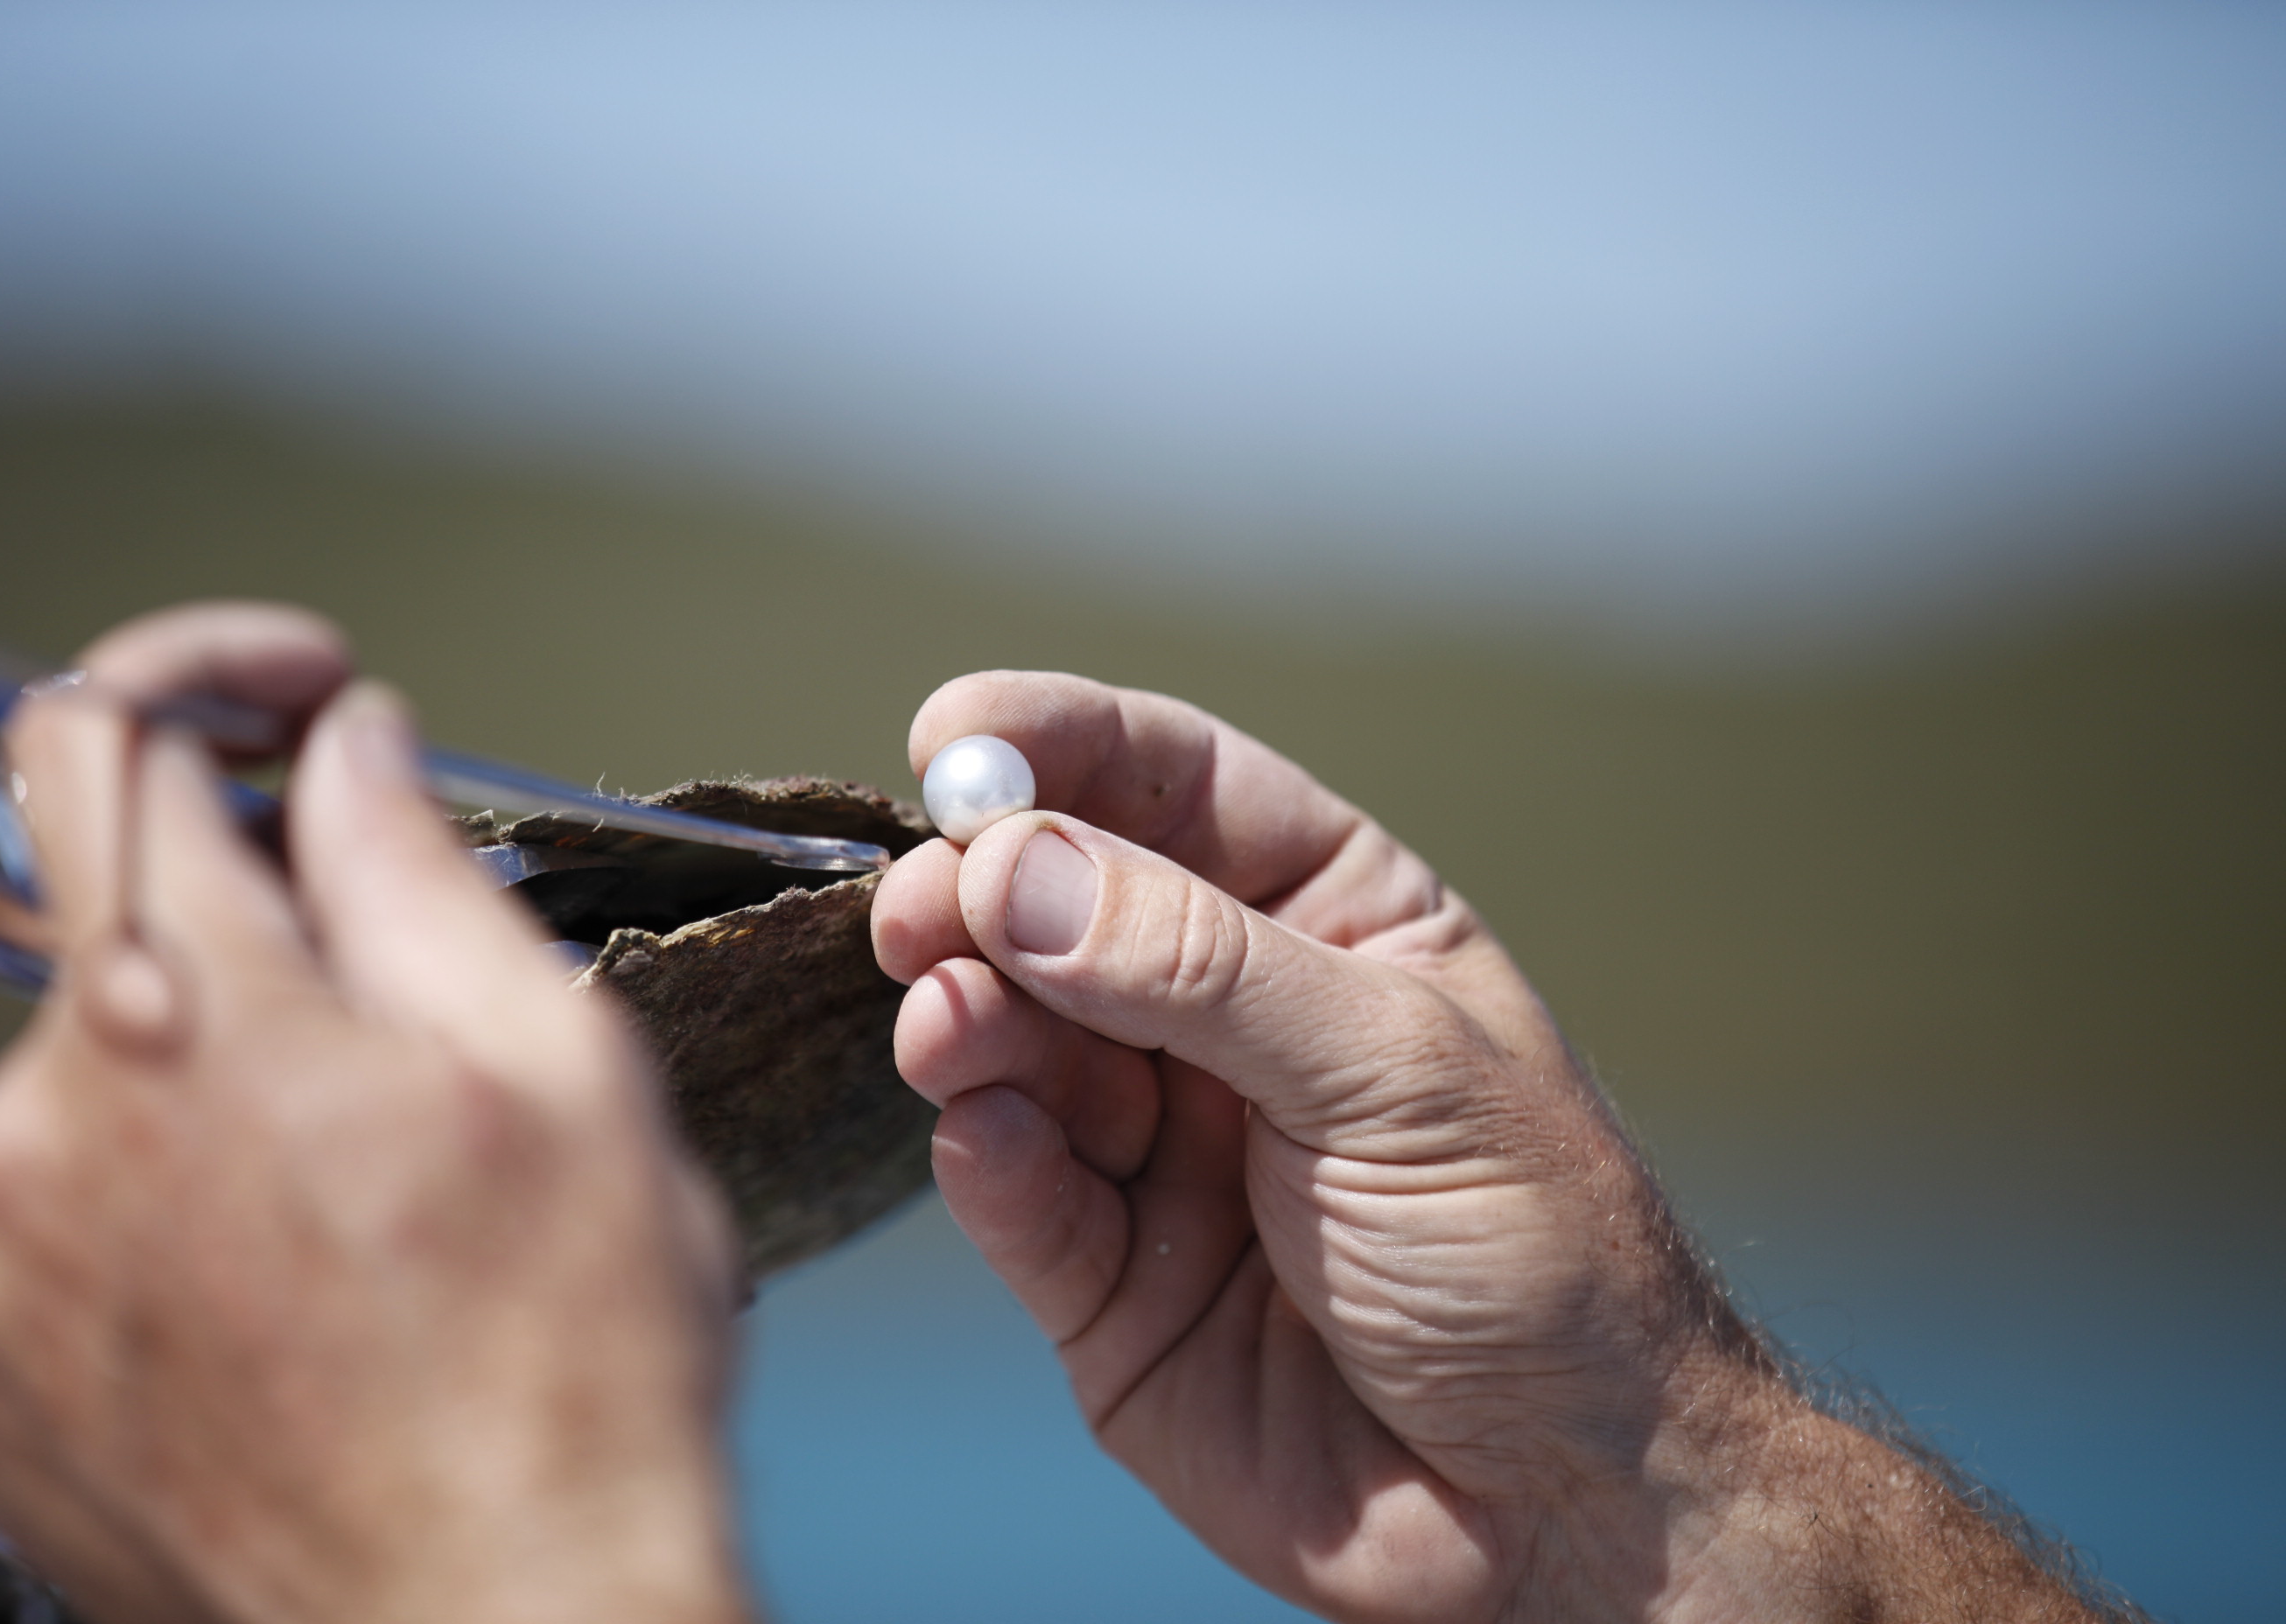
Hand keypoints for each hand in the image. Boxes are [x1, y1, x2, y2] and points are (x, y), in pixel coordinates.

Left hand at [0, 604, 746, 1623]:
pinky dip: (167, 1227)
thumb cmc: (564, 1373)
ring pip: (100, 1091)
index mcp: (189, 1015)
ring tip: (376, 1225)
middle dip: (263, 938)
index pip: (101, 736)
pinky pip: (64, 1234)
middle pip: (120, 928)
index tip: (292, 695)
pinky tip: (299, 1311)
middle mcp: (41, 1127)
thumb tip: (350, 754)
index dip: (202, 669)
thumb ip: (417, 873)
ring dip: (221, 1100)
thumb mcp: (560, 1068)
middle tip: (417, 1044)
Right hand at [872, 672, 2103, 1622]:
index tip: (957, 742)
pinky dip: (985, 1156)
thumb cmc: (1534, 1256)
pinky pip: (1014, 1193)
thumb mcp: (1393, 1075)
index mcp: (1329, 925)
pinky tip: (987, 1135)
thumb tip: (1011, 866)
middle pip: (1061, 912)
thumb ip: (1199, 969)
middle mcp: (1227, 1024)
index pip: (1174, 789)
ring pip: (1015, 1047)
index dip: (1063, 747)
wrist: (1567, 1511)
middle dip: (980, 894)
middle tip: (920, 905)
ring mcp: (1160, 1152)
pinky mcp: (1106, 1285)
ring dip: (966, 1021)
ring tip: (948, 1018)